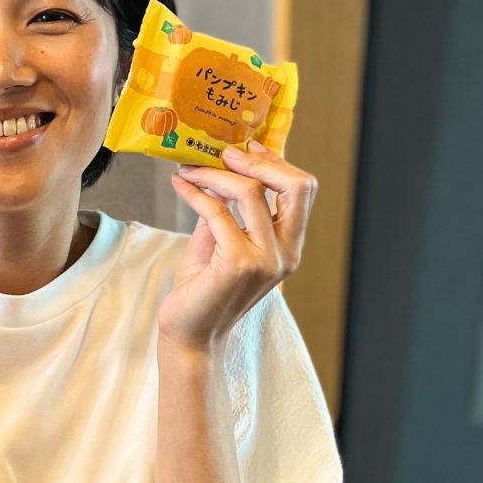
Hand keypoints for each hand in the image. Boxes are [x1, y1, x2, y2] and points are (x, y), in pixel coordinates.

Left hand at [158, 139, 317, 353]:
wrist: (190, 335)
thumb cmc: (204, 290)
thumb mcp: (222, 241)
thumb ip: (230, 210)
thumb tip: (220, 169)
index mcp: (289, 247)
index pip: (302, 191)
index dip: (277, 162)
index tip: (247, 147)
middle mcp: (286, 253)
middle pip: (295, 186)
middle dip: (260, 160)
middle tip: (225, 153)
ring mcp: (265, 259)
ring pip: (251, 191)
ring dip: (215, 173)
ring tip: (189, 170)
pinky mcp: (237, 263)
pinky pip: (217, 211)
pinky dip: (195, 192)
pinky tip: (180, 185)